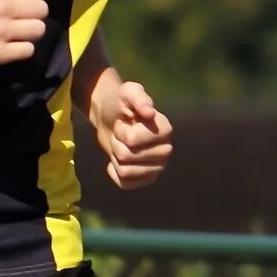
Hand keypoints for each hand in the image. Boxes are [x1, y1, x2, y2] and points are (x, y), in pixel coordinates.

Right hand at [0, 0, 46, 68]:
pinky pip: (28, 50)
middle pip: (42, 10)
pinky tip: (10, 45)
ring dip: (30, 32)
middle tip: (18, 17)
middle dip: (33, 13)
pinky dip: (22, 49)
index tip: (18, 1)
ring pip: (38, 29)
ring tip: (16, 32)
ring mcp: (1, 31)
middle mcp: (2, 7)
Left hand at [90, 73, 173, 188]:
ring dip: (116, 157)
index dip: (121, 131)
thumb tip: (150, 112)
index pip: (132, 141)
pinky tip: (117, 160)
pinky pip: (125, 184)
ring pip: (125, 172)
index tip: (125, 121)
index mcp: (165, 129)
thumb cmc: (120, 103)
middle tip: (121, 134)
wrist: (111, 117)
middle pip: (127, 157)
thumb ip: (138, 97)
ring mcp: (158, 167)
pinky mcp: (147, 179)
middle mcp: (166, 150)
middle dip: (117, 144)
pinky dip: (115, 172)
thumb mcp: (127, 92)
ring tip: (121, 144)